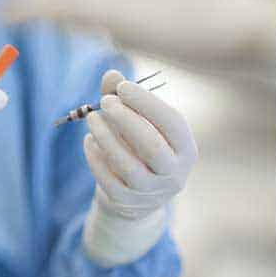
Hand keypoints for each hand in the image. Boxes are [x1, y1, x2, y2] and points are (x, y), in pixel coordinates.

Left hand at [82, 70, 196, 265]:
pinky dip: (95, 156)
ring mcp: (149, 192)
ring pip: (125, 162)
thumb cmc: (139, 150)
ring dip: (105, 135)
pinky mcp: (124, 202)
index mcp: (186, 150)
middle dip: (125, 119)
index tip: (123, 87)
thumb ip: (125, 100)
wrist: (135, 200)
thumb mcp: (139, 125)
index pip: (172, 123)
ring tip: (91, 118)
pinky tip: (89, 140)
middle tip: (105, 102)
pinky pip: (106, 177)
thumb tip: (110, 74)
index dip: (146, 102)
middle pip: (150, 145)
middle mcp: (173, 174)